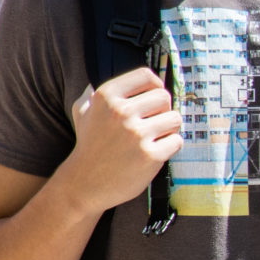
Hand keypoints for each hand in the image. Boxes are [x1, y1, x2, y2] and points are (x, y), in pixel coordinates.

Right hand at [61, 67, 181, 212]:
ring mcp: (136, 134)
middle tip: (153, 123)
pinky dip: (170, 147)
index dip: (155, 85)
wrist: (83, 184)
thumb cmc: (89, 146)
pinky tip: (156, 152)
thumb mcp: (83, 113)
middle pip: (164, 97)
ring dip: (169, 129)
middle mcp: (121, 112)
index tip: (154, 97)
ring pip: (175, 118)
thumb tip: (99, 81)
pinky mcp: (150, 156)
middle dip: (163, 110)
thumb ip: (92, 94)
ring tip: (155, 138)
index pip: (146, 76)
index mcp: (106, 97)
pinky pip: (177, 141)